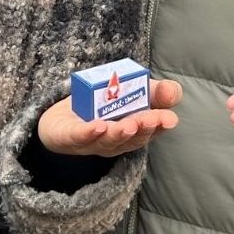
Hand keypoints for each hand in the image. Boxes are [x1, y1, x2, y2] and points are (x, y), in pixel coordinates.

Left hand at [38, 78, 181, 156]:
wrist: (60, 118)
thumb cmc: (101, 108)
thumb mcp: (131, 93)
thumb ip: (155, 91)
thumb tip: (173, 91)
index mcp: (132, 132)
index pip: (150, 131)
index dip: (160, 125)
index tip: (170, 119)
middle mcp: (115, 141)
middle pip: (130, 138)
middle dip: (142, 128)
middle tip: (150, 118)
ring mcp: (91, 142)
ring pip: (107, 141)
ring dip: (119, 133)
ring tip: (128, 125)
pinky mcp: (68, 137)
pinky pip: (78, 137)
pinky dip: (88, 133)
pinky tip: (97, 126)